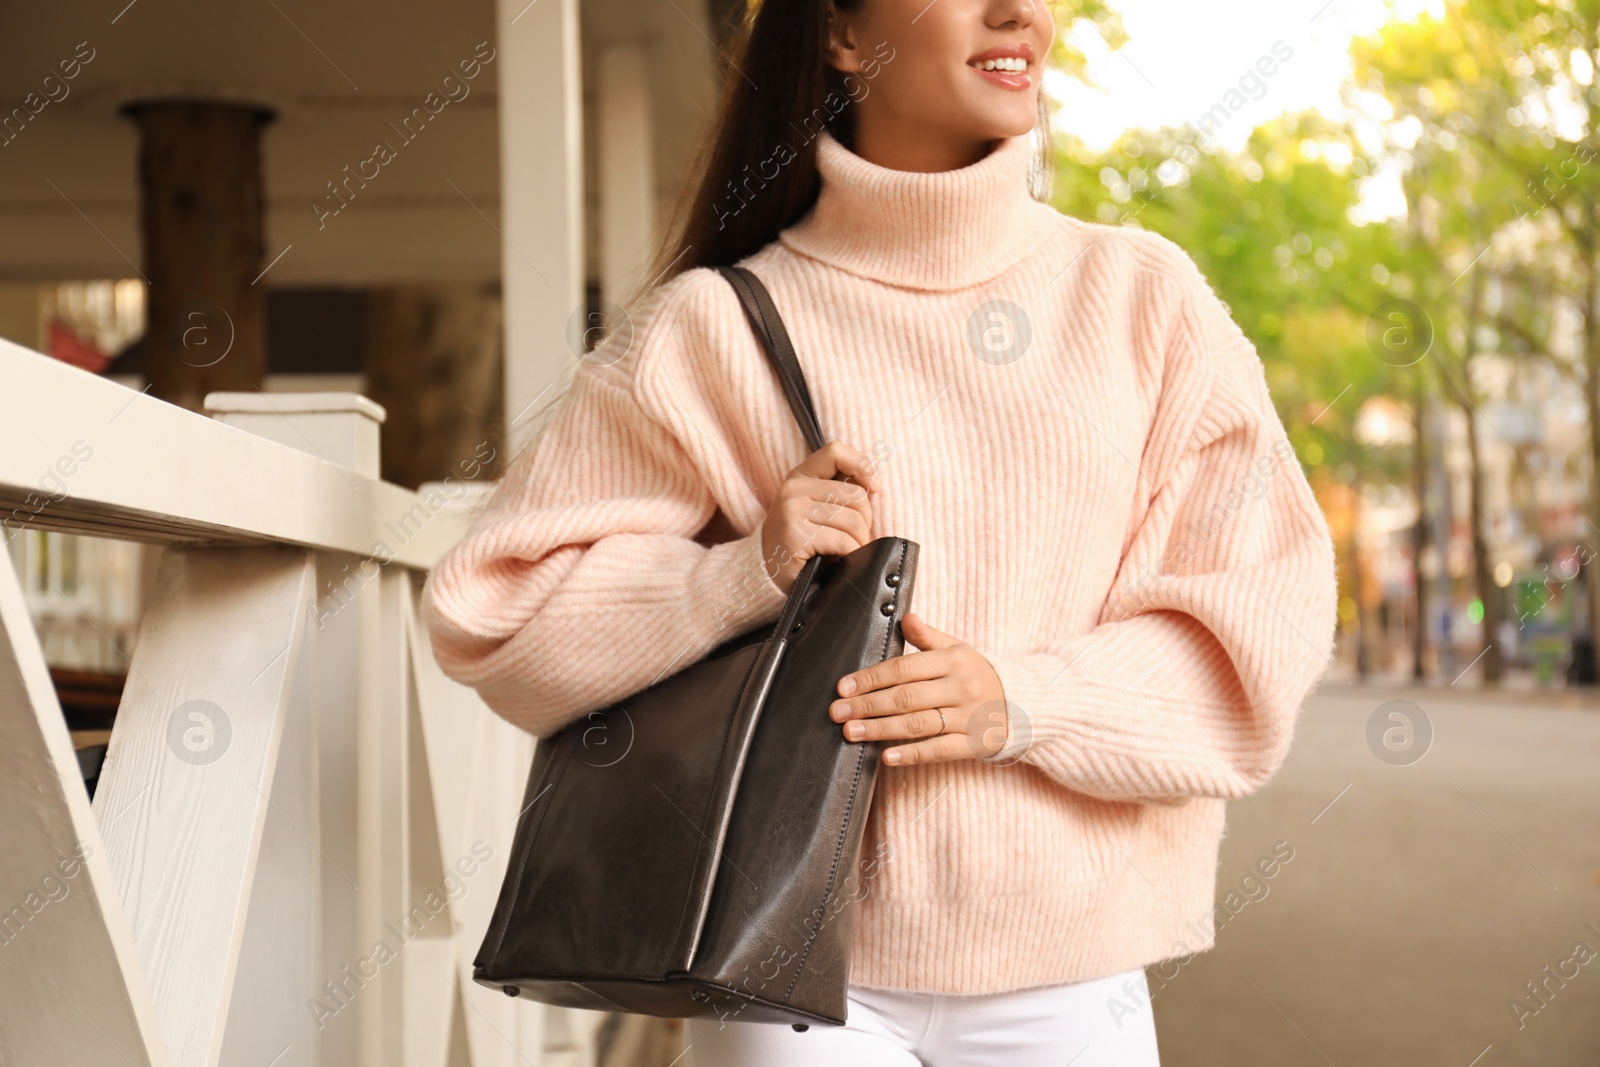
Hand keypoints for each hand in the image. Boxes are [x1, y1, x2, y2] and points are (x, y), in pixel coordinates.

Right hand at [760, 439, 879, 593]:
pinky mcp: (795, 536)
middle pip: (856, 495)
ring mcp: (792, 511)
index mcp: (800, 476)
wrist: (768, 572)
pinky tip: (839, 560)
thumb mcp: (815, 508)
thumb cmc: (801, 541)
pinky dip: (850, 554)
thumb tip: (873, 485)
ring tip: (846, 550)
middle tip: (854, 538)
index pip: (835, 452)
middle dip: (865, 521)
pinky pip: (843, 541)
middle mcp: (793, 489)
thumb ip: (837, 492)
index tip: (874, 488)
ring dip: (858, 541)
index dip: (862, 466)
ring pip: (853, 520)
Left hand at [829, 612, 1009, 765]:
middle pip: (907, 697)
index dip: (872, 678)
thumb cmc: (976, 674)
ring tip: (852, 732)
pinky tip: (887, 757)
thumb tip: (905, 617)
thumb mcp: (957, 649)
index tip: (844, 687)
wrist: (1022, 703)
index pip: (905, 668)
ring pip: (919, 724)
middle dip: (868, 705)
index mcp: (953, 660)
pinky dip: (913, 754)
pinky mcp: (974, 744)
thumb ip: (927, 637)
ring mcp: (968, 717)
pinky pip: (940, 750)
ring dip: (882, 729)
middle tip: (838, 712)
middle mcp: (961, 688)